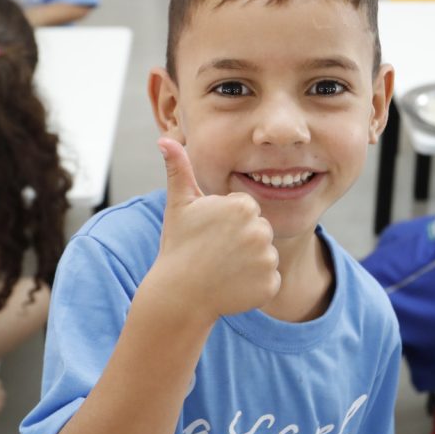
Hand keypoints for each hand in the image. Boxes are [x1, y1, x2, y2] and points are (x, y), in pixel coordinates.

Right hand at [150, 137, 280, 320]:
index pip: (248, 209)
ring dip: (249, 263)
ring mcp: (267, 259)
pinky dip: (255, 285)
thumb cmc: (179, 246)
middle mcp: (260, 230)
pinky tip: (232, 285)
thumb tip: (164, 139)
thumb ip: (178, 169)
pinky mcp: (270, 284)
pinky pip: (269, 280)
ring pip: (266, 255)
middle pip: (260, 231)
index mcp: (243, 206)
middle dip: (242, 240)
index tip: (211, 233)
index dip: (228, 222)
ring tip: (223, 269)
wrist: (179, 294)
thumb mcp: (179, 205)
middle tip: (216, 252)